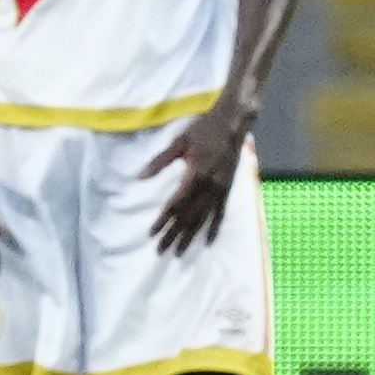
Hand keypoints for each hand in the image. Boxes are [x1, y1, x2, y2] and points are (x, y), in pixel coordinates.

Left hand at [140, 101, 254, 256]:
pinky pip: (220, 213)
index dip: (163, 220)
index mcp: (195, 174)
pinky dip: (214, 228)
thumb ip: (160, 161)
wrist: (233, 123)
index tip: (152, 234)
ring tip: (179, 252)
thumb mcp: (179, 142)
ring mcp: (220, 189)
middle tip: (161, 251)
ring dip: (190, 236)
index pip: (176, 204)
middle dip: (174, 234)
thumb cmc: (204, 129)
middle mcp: (209, 186)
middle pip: (188, 216)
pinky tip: (207, 242)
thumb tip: (140, 177)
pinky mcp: (228, 189)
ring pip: (203, 218)